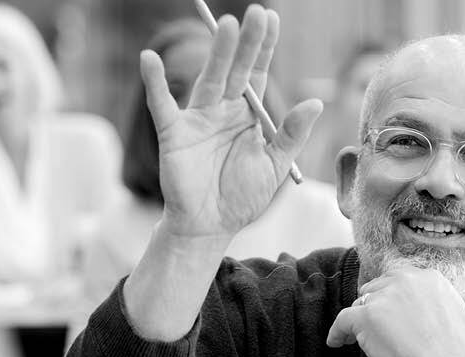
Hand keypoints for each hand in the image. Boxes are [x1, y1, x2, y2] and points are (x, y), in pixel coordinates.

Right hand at [139, 5, 321, 240]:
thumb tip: (315, 103)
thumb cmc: (242, 198)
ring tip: (227, 24)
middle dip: (247, 43)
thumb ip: (292, 135)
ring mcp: (197, 119)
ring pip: (209, 79)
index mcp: (247, 115)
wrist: (211, 228)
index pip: (258, 74)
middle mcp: (222, 110)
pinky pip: (162, 105)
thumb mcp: (275, 166)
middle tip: (257, 13)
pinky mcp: (174, 135)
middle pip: (237, 69)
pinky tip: (149, 59)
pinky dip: (154, 83)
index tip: (272, 19)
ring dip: (218, 53)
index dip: (264, 48)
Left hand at [326, 266, 464, 356]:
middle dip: (374, 305)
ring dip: (359, 320)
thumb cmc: (452, 354)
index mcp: (429, 278)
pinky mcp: (365, 316)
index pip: (399, 278)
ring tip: (355, 338)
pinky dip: (337, 332)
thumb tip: (420, 307)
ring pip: (360, 304)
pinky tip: (336, 342)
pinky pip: (342, 320)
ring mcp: (384, 297)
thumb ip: (433, 302)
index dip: (390, 295)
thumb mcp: (454, 314)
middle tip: (373, 325)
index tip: (387, 309)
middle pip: (377, 287)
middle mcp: (406, 281)